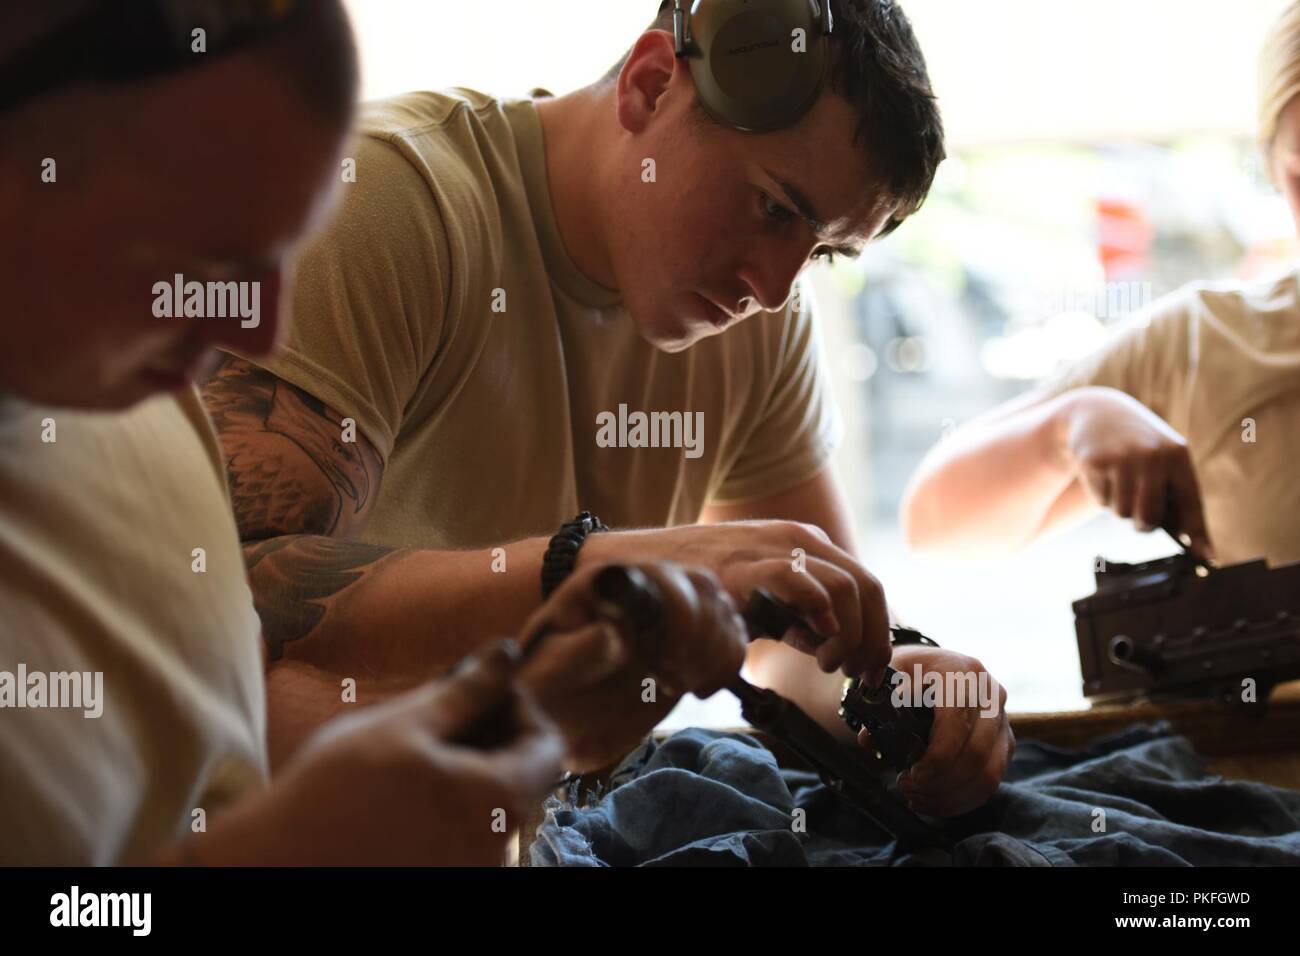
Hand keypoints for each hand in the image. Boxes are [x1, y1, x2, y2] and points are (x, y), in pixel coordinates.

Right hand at [193, 641, 563, 865]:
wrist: (276, 864)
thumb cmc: (335, 792)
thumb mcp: (404, 724)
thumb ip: (468, 690)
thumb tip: (509, 653)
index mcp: (499, 802)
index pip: (548, 745)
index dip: (519, 706)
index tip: (479, 687)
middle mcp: (499, 846)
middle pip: (522, 775)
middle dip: (491, 732)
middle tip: (442, 708)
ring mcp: (474, 868)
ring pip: (492, 803)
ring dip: (469, 765)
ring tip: (417, 745)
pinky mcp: (445, 878)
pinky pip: (467, 831)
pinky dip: (451, 800)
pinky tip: (406, 786)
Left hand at [517, 562, 747, 771]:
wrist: (555, 716)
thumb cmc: (542, 694)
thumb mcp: (548, 677)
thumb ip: (577, 653)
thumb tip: (613, 632)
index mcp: (603, 587)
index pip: (660, 577)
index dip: (679, 615)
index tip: (667, 665)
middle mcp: (639, 587)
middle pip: (700, 587)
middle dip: (702, 637)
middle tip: (676, 679)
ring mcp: (666, 609)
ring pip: (720, 605)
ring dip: (717, 650)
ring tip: (686, 684)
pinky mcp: (687, 634)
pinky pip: (729, 629)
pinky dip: (728, 659)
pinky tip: (701, 686)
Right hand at [578, 522, 890, 683]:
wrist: (634, 568)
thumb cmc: (694, 586)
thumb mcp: (756, 593)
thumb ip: (793, 612)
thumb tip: (825, 643)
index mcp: (802, 543)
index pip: (866, 583)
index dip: (878, 631)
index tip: (870, 669)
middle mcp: (793, 540)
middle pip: (867, 586)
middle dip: (871, 638)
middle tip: (855, 674)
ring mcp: (769, 550)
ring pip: (845, 587)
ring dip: (849, 635)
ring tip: (827, 664)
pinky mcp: (743, 568)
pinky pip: (801, 583)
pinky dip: (820, 616)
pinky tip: (810, 646)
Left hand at [877, 645, 1013, 817]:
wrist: (929, 668)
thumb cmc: (906, 672)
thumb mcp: (888, 676)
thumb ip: (878, 703)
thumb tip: (868, 739)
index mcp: (961, 670)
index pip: (957, 722)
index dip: (937, 756)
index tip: (911, 775)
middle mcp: (990, 693)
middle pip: (976, 754)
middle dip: (940, 782)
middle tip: (906, 788)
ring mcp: (1002, 719)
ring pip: (988, 773)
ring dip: (950, 795)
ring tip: (916, 798)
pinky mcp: (1005, 742)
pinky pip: (991, 781)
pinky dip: (961, 799)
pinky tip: (932, 802)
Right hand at [1060, 387, 1213, 558]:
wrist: (1098, 413)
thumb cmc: (1138, 447)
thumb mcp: (1162, 460)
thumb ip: (1177, 496)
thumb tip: (1194, 544)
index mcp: (1177, 455)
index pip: (1191, 503)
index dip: (1198, 534)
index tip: (1206, 559)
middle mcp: (1153, 456)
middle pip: (1149, 518)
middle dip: (1142, 523)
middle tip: (1138, 512)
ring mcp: (1123, 458)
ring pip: (1123, 513)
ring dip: (1119, 507)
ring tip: (1119, 482)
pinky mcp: (1095, 462)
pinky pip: (1101, 502)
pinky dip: (1101, 496)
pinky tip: (1103, 474)